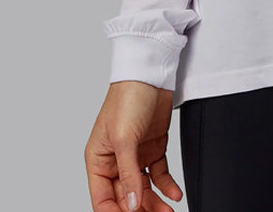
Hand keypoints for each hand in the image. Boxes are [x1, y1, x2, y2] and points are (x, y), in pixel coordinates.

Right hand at [85, 81, 182, 211]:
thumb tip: (130, 203)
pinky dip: (166, 186)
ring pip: (143, 188)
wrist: (151, 73)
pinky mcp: (153, 147)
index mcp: (99, 159)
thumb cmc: (128, 97)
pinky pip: (158, 174)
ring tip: (168, 211)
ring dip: (155, 202)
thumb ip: (128, 173)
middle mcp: (115, 160)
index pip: (103, 199)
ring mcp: (135, 154)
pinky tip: (174, 194)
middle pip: (125, 196)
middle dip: (139, 209)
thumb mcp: (125, 138)